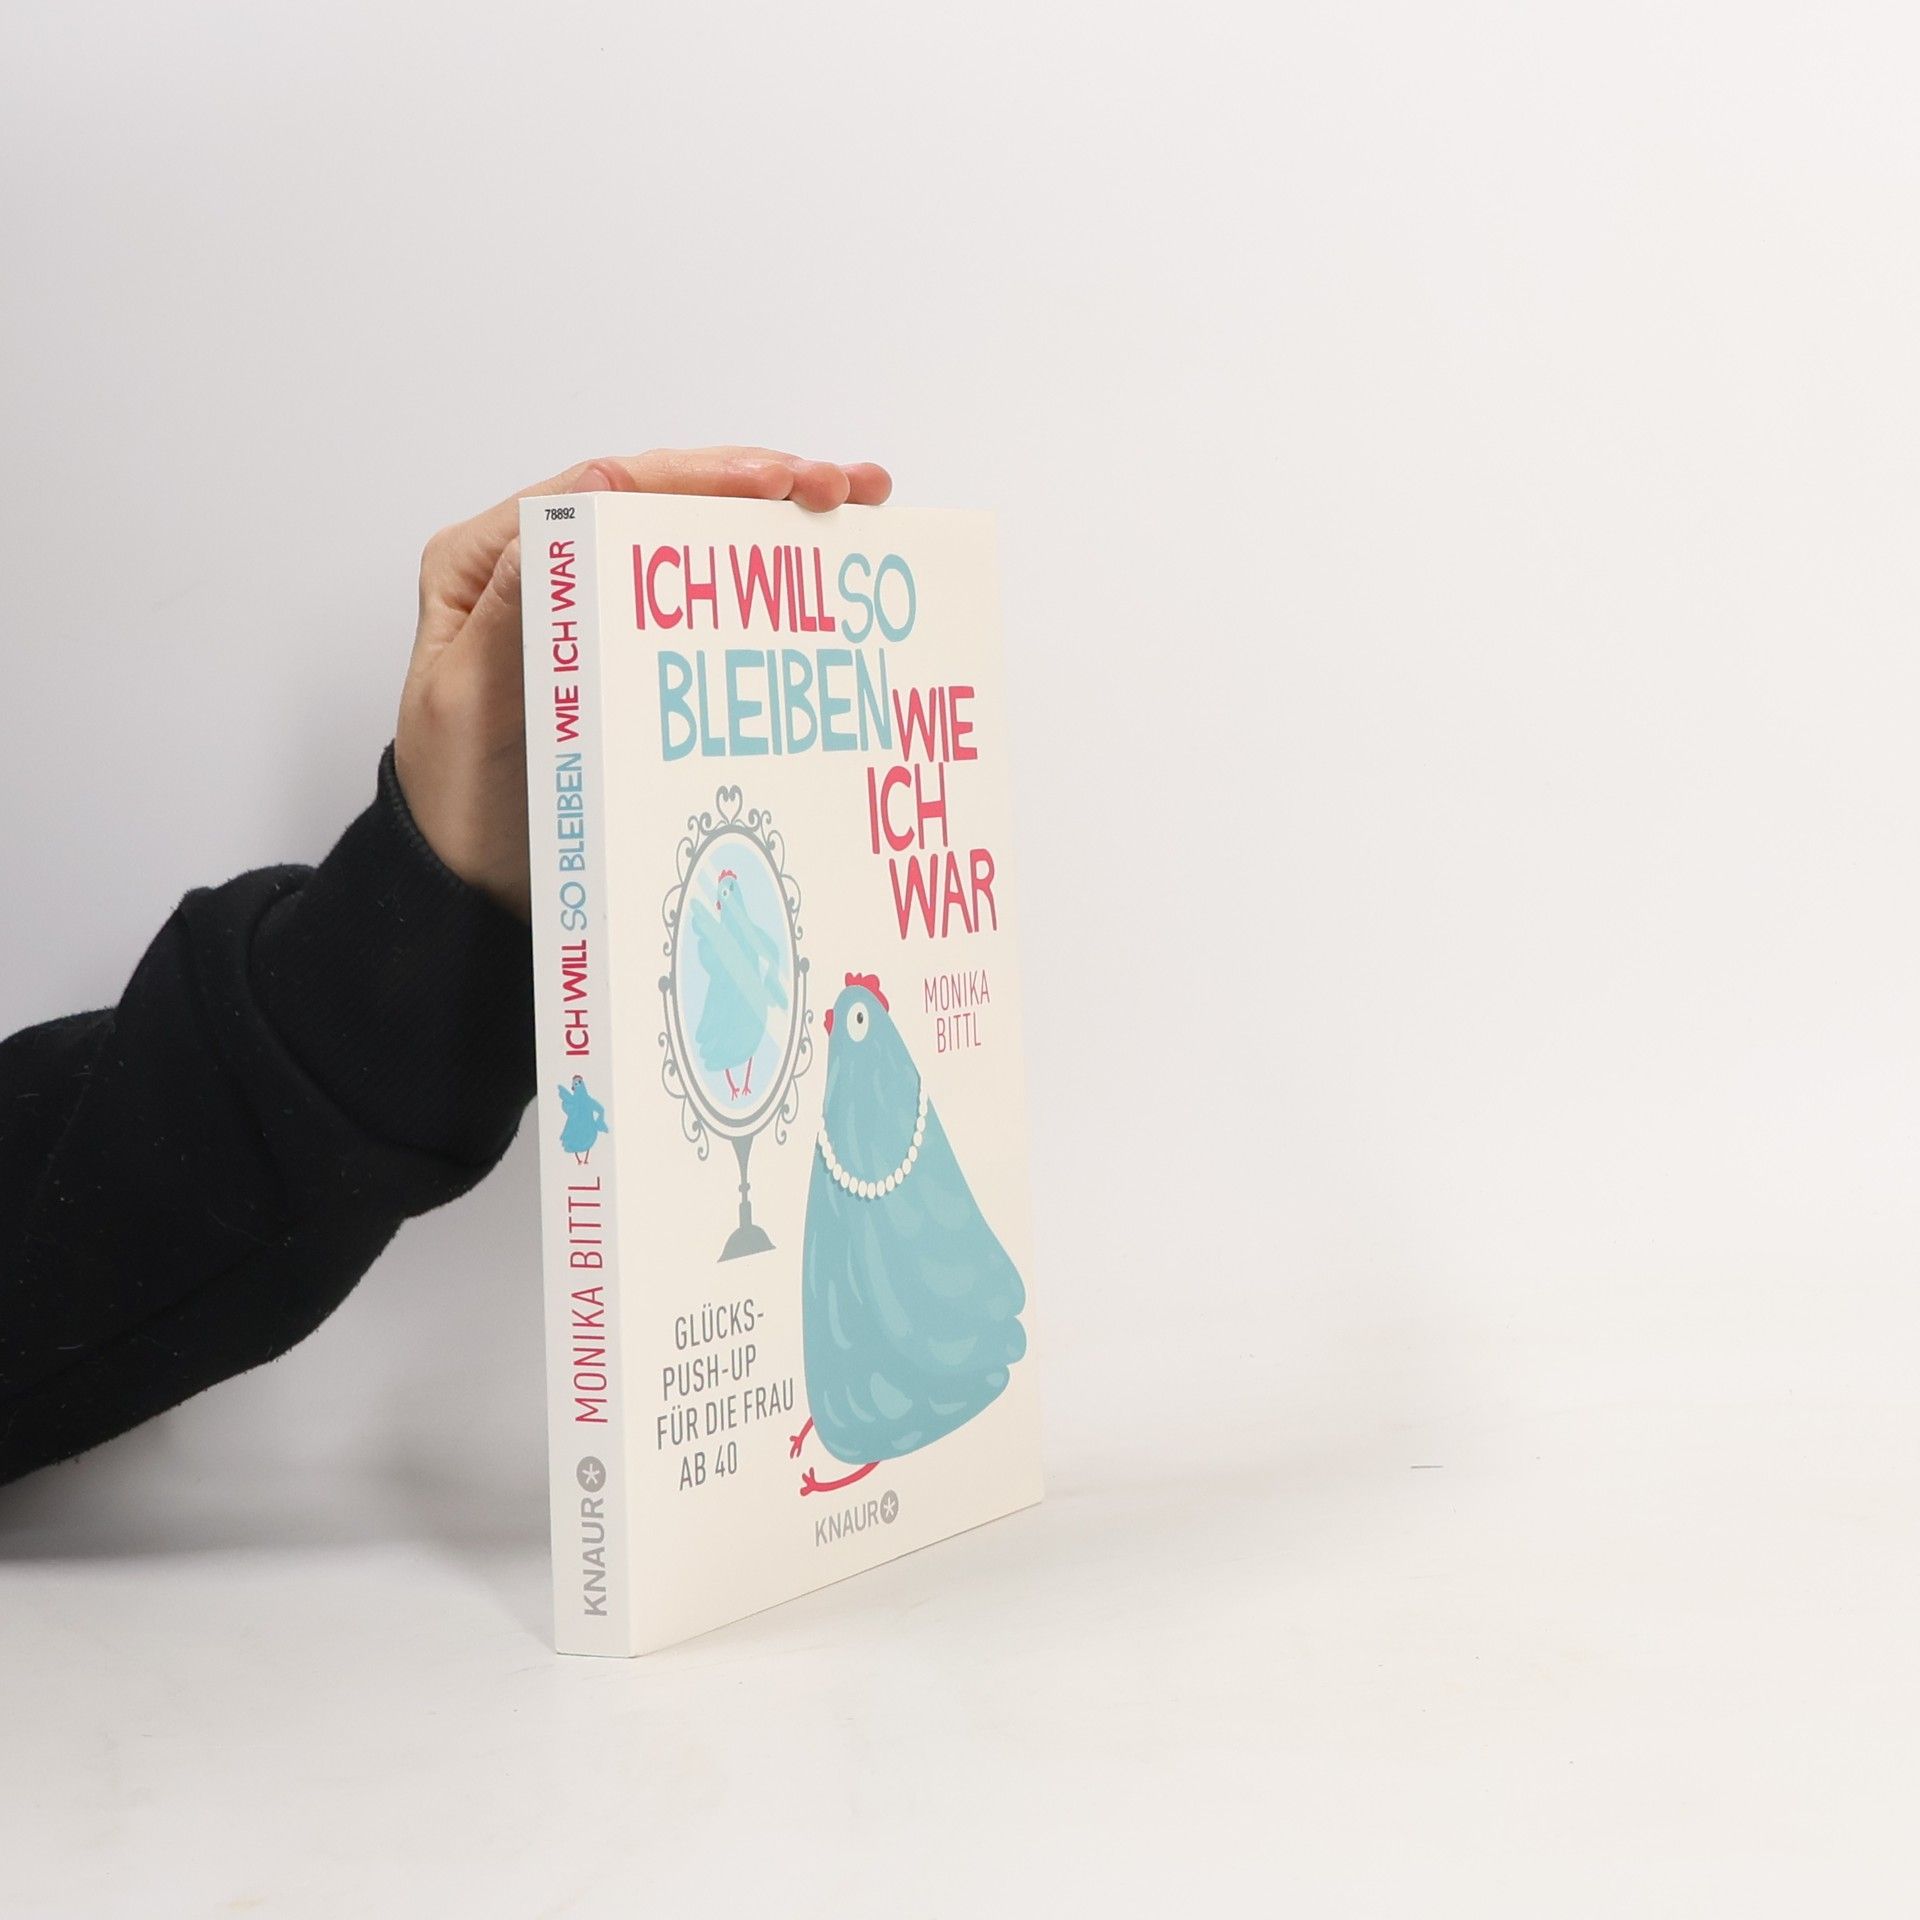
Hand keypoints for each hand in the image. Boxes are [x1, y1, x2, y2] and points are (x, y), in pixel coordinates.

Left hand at [394, 448, 892, 918]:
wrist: (469, 885)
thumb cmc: (456, 803)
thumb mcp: (467, 703)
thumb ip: (515, 602)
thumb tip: (591, 495)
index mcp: (487, 561)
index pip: (604, 488)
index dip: (698, 477)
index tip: (777, 483)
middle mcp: (539, 567)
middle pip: (659, 498)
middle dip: (758, 481)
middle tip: (844, 486)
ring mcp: (590, 606)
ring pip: (690, 539)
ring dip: (775, 516)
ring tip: (859, 501)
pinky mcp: (626, 650)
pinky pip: (701, 602)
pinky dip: (764, 579)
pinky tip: (824, 566)